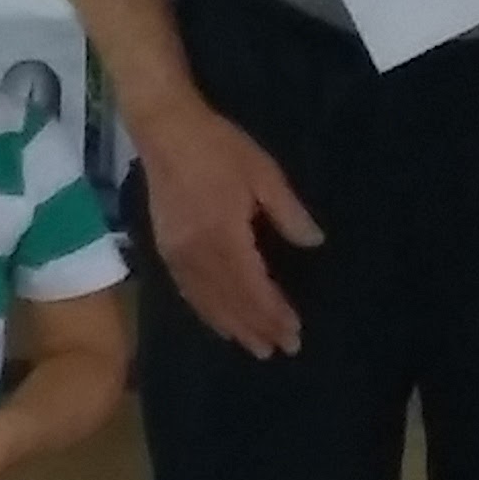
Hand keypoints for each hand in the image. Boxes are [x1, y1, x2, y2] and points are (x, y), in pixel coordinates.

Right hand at [134, 97, 323, 358]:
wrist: (164, 130)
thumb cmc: (219, 148)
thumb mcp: (263, 174)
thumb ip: (288, 212)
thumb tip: (314, 242)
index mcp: (224, 236)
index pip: (253, 288)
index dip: (274, 313)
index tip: (294, 332)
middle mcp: (198, 254)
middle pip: (230, 302)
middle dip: (257, 328)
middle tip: (281, 350)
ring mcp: (177, 254)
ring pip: (207, 302)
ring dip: (233, 327)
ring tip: (254, 347)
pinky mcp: (166, 249)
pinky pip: (187, 291)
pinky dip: (206, 312)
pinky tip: (218, 322)